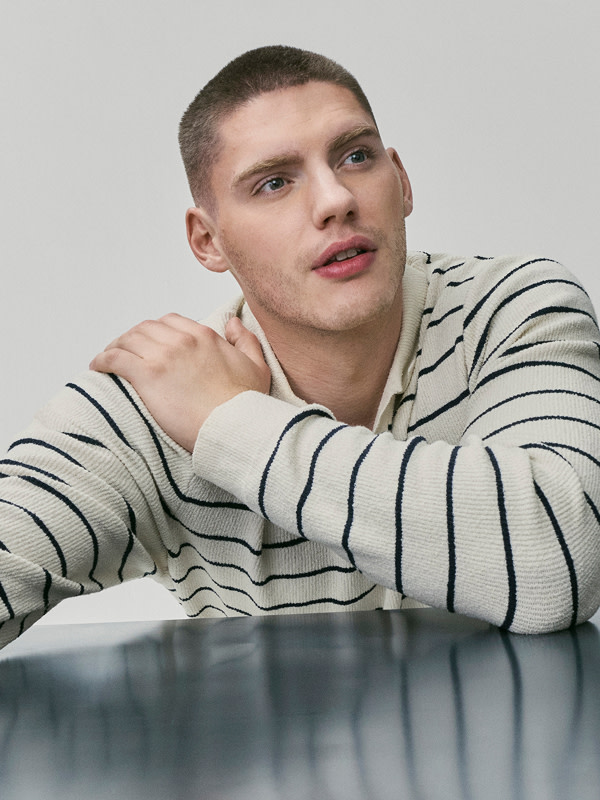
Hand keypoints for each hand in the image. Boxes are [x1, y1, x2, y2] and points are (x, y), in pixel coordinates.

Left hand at [90, 314, 270, 451]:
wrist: (234, 426)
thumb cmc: (245, 405)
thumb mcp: (256, 366)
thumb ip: (245, 340)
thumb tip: (233, 322)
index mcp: (204, 336)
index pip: (171, 322)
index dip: (156, 331)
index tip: (150, 342)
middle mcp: (182, 340)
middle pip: (145, 328)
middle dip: (132, 337)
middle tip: (125, 351)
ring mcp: (163, 356)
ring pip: (128, 340)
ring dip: (115, 347)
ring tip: (108, 359)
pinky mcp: (147, 375)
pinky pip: (115, 358)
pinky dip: (103, 360)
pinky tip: (99, 367)